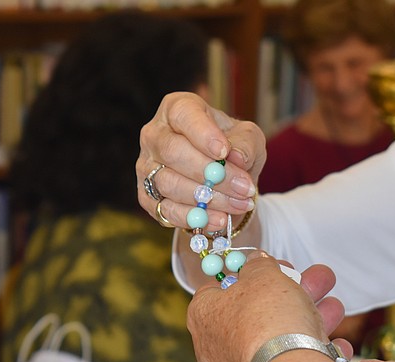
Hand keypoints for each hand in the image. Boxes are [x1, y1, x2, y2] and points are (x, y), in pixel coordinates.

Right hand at [136, 92, 264, 230]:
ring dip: (208, 198)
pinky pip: (166, 210)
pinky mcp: (146, 196)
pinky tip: (220, 220)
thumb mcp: (248, 138)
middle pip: (173, 152)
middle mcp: (154, 135)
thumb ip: (246, 143)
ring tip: (240, 204)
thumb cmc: (232, 150)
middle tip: (244, 188)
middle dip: (211, 173)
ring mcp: (146, 167)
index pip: (183, 115)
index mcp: (177, 109)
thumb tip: (237, 157)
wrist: (222, 182)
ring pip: (169, 184)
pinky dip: (195, 218)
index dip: (203, 134)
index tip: (225, 152)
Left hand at [186, 251, 347, 361]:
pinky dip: (312, 353)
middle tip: (316, 281)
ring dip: (309, 319)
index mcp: (203, 316)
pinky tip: (336, 345)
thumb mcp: (264, 274)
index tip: (273, 266)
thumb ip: (259, 265)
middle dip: (291, 293)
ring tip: (335, 308)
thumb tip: (255, 262)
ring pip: (277, 339)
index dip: (248, 273)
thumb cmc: (268, 320)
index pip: (218, 288)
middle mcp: (215, 348)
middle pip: (255, 313)